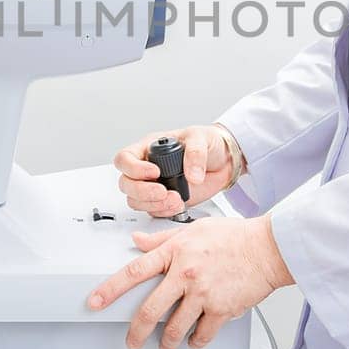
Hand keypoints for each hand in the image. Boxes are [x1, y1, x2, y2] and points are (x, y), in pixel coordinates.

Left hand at [86, 216, 292, 348]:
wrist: (268, 248)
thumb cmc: (235, 236)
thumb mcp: (193, 229)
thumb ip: (162, 237)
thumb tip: (137, 240)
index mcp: (175, 252)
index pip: (134, 271)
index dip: (110, 289)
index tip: (94, 302)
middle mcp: (185, 274)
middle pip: (149, 311)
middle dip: (135, 332)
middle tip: (132, 342)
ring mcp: (203, 294)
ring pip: (174, 329)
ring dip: (167, 343)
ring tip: (166, 347)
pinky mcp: (222, 310)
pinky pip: (202, 335)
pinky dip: (195, 342)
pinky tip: (194, 341)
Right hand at [113, 124, 235, 217]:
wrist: (223, 161)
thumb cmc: (207, 143)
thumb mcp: (201, 138)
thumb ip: (196, 154)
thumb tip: (192, 175)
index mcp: (148, 147)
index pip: (125, 158)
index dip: (134, 168)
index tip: (155, 172)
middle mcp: (146, 168)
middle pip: (126, 183)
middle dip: (142, 191)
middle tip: (162, 192)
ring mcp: (153, 186)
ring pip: (135, 200)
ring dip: (153, 204)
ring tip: (176, 200)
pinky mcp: (163, 201)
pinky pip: (152, 210)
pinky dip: (163, 211)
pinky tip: (178, 205)